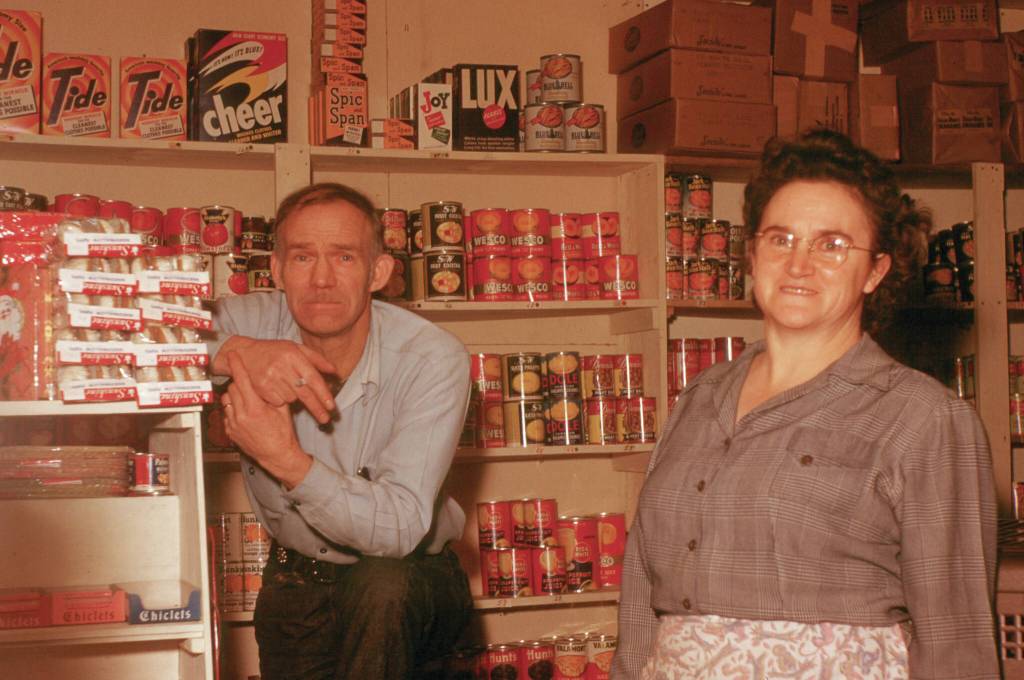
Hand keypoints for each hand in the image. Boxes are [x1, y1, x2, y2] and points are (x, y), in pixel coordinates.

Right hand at [215, 337, 337, 423]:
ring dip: (294, 396)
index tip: (331, 407)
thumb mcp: (296, 348)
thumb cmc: (275, 350)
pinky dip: (281, 398)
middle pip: (304, 393)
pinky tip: (276, 388)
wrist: (245, 353)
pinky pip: (278, 401)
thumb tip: (334, 371)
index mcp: (293, 355)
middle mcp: (282, 366)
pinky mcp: (260, 388)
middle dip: (316, 408)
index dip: (323, 394)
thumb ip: (316, 359)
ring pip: (291, 398)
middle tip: (326, 419)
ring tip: (286, 384)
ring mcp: (270, 378)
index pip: (312, 378)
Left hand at [223, 351, 312, 488]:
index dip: (237, 366)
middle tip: (249, 384)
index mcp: (255, 408)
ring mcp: (234, 424)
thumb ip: (274, 394)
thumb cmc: (282, 434)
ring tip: (248, 400)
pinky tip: (245, 414)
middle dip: (240, 384)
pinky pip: (227, 413)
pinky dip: (234, 409)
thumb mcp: (282, 410)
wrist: (277, 455)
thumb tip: (271, 380)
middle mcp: (241, 415)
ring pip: (227, 400)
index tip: (233, 355)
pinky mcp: (230, 432)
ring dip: (236, 396)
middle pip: (233, 388)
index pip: (242, 381)